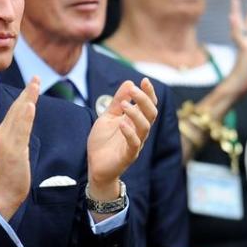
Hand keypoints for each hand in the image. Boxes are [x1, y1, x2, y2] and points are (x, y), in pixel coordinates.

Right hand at [0, 78, 38, 219]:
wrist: (1, 196)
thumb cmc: (9, 178)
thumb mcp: (15, 155)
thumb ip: (18, 141)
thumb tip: (25, 133)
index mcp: (4, 135)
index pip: (15, 112)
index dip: (24, 97)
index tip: (32, 84)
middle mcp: (4, 134)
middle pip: (16, 109)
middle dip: (27, 92)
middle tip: (35, 77)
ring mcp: (8, 142)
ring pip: (19, 115)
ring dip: (27, 98)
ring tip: (34, 84)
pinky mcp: (13, 150)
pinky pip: (21, 130)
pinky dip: (25, 117)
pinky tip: (30, 105)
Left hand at [86, 78, 157, 194]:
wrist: (95, 166)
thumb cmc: (103, 142)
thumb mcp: (107, 117)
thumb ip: (116, 102)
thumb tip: (129, 83)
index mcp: (135, 121)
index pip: (148, 105)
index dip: (148, 93)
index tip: (144, 80)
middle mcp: (139, 131)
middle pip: (150, 113)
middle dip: (144, 100)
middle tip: (134, 90)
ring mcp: (135, 143)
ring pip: (145, 127)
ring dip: (136, 114)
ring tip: (124, 105)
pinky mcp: (128, 155)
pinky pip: (134, 144)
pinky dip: (129, 133)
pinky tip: (122, 124)